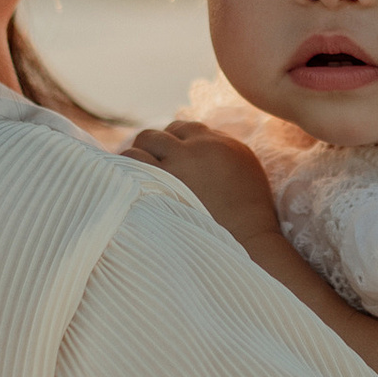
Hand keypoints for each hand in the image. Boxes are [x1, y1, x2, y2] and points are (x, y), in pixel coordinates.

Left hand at [126, 117, 284, 248]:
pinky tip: (130, 186)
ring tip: (137, 179)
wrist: (248, 247)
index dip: (172, 144)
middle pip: (164, 132)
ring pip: (145, 139)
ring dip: (138, 156)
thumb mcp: (244, 176)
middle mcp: (202, 147)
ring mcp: (181, 163)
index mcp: (223, 145)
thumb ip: (219, 157)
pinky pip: (132, 159)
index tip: (167, 161)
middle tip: (149, 172)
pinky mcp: (163, 182)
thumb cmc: (248, 221)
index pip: (185, 129)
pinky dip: (128, 169)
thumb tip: (191, 150)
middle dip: (153, 148)